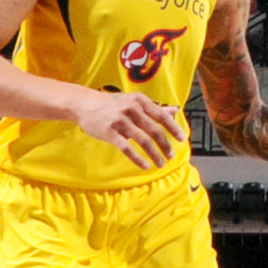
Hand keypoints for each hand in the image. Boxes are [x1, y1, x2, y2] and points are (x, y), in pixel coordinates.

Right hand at [74, 86, 190, 168]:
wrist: (85, 104)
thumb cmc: (112, 104)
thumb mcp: (134, 102)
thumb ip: (154, 108)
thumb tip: (175, 111)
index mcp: (140, 101)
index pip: (162, 116)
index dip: (173, 128)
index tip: (182, 140)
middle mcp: (132, 109)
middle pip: (154, 130)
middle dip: (165, 145)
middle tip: (170, 156)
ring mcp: (121, 121)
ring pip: (143, 141)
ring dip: (154, 154)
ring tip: (160, 164)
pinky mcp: (110, 132)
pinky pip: (127, 148)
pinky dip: (138, 158)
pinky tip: (145, 166)